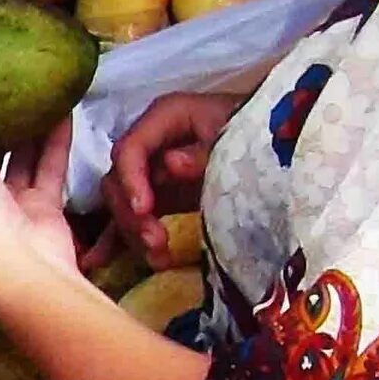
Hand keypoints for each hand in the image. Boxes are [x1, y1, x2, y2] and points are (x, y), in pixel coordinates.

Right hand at [83, 91, 244, 270]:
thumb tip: (169, 164)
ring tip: (158, 259)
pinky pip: (132, 215)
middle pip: (118, 180)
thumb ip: (203, 153)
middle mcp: (150, 143)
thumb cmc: (256, 131)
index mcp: (164, 118)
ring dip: (132, 233)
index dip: (131, 180)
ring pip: (122, 204)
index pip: (129, 149)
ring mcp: (151, 171)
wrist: (280, 138)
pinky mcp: (158, 194)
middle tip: (156, 242)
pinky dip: (118, 238)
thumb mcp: (234, 137)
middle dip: (132, 215)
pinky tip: (99, 261)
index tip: (145, 210)